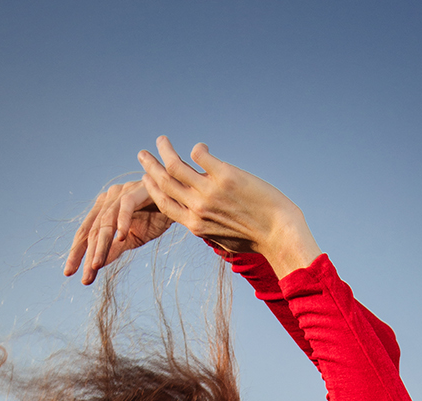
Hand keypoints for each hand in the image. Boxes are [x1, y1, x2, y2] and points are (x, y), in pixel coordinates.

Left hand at [64, 180, 173, 284]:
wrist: (178, 202)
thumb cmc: (154, 218)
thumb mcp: (131, 240)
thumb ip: (113, 250)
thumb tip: (95, 266)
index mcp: (103, 209)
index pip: (85, 233)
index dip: (77, 253)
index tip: (69, 273)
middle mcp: (108, 199)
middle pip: (92, 229)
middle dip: (85, 255)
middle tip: (83, 276)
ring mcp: (121, 193)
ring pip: (106, 221)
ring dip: (101, 245)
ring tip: (95, 265)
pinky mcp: (136, 190)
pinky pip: (126, 206)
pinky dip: (123, 221)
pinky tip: (121, 237)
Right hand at [137, 137, 320, 278]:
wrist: (279, 234)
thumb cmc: (255, 238)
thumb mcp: (223, 239)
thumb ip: (208, 227)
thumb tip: (201, 221)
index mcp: (195, 225)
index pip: (164, 204)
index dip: (152, 188)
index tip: (147, 176)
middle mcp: (198, 208)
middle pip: (163, 183)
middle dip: (150, 166)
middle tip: (143, 153)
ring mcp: (210, 191)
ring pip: (175, 165)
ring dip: (165, 150)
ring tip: (161, 140)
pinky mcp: (225, 176)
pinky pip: (200, 155)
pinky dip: (197, 148)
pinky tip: (201, 146)